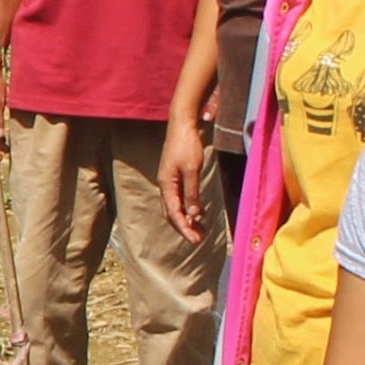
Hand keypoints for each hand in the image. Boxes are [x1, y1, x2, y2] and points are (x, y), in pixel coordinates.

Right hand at [156, 116, 211, 247]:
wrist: (182, 124)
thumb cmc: (187, 145)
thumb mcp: (192, 170)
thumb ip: (192, 193)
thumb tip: (193, 215)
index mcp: (166, 185)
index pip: (174, 213)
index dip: (184, 229)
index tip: (195, 240)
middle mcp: (165, 185)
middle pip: (171, 213)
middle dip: (184, 228)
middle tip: (198, 239)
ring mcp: (168, 181)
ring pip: (175, 206)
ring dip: (186, 219)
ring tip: (200, 229)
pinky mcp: (174, 176)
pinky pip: (178, 198)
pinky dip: (187, 208)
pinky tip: (198, 212)